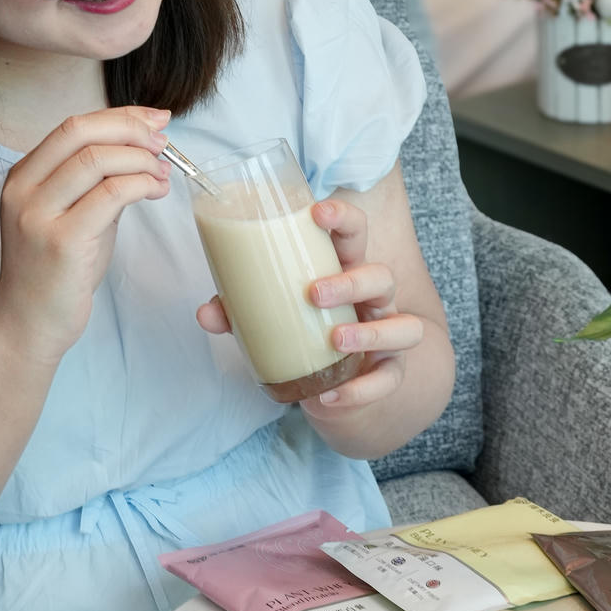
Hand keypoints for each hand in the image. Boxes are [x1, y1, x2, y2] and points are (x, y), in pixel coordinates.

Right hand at [0, 106, 171, 366]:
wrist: (29, 324)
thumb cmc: (57, 270)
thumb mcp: (72, 214)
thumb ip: (98, 181)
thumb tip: (145, 146)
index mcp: (22, 176)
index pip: (73, 126)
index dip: (120, 116)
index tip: (155, 119)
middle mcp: (23, 190)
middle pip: (81, 132)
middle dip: (131, 129)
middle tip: (163, 142)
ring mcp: (37, 215)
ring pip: (97, 160)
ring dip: (141, 159)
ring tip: (164, 172)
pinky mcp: (61, 242)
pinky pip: (109, 195)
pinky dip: (141, 184)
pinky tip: (156, 190)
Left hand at [196, 195, 424, 417]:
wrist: (330, 383)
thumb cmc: (301, 331)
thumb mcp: (268, 316)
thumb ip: (238, 311)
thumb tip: (205, 312)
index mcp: (345, 271)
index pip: (355, 233)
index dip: (343, 218)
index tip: (317, 212)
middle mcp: (373, 300)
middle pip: (382, 276)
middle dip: (352, 281)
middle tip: (314, 293)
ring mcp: (387, 336)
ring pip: (404, 326)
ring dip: (371, 332)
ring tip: (335, 339)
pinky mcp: (388, 372)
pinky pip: (389, 380)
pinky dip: (362, 391)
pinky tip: (330, 397)